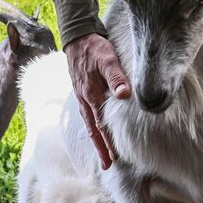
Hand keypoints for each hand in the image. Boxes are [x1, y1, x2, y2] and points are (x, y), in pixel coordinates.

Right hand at [65, 33, 130, 169]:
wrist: (77, 37)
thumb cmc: (94, 48)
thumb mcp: (107, 59)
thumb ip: (116, 77)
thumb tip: (124, 95)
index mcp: (91, 95)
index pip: (100, 125)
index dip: (107, 142)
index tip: (113, 158)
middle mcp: (85, 99)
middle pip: (93, 129)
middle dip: (100, 147)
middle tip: (107, 165)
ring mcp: (82, 96)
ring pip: (89, 123)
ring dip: (97, 138)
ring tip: (103, 153)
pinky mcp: (83, 90)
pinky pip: (88, 114)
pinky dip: (92, 126)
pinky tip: (97, 129)